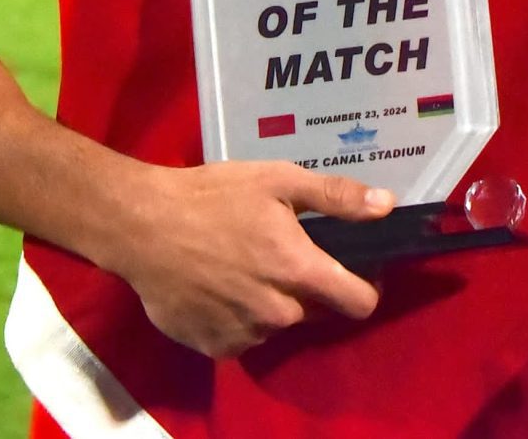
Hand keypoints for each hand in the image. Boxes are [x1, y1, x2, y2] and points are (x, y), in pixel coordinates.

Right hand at [97, 161, 393, 358]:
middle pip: (316, 310)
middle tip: (280, 252)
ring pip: (278, 323)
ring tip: (242, 265)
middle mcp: (278, 313)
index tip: (357, 270)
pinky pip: (244, 337)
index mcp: (299, 272)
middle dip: (308, 286)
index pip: (359, 302)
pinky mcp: (215, 347)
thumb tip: (387, 205)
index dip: (366, 286)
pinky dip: (239, 316)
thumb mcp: (277, 180)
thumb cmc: (212, 197)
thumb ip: (336, 197)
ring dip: (271, 301)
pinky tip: (219, 286)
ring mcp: (245, 335)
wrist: (141, 226)